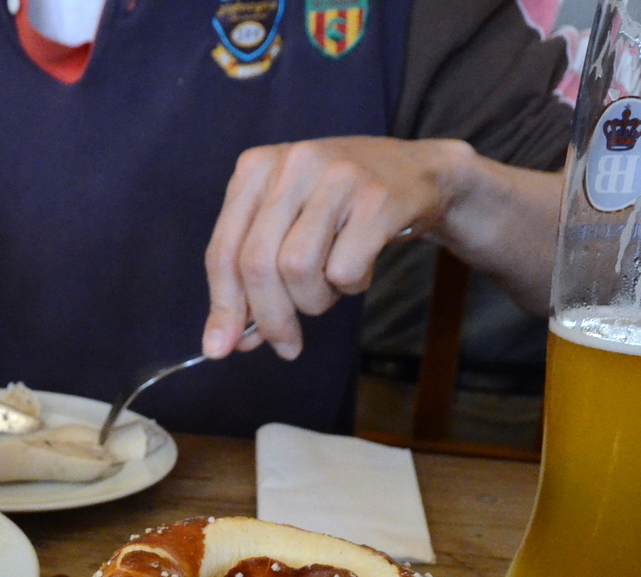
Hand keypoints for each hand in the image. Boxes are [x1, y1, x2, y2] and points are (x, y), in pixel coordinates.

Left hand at [202, 136, 476, 360]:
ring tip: (331, 286)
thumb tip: (225, 341)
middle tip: (286, 345)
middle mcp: (292, 163)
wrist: (418, 174)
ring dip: (313, 300)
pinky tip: (361, 269)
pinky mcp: (377, 198)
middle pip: (256, 264)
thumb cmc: (340, 209)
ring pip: (297, 268)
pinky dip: (350, 286)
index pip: (222, 251)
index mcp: (255, 168)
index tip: (223, 348)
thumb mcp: (286, 228)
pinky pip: (344, 269)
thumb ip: (251, 279)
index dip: (223, 306)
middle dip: (269, 317)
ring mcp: (337, 176)